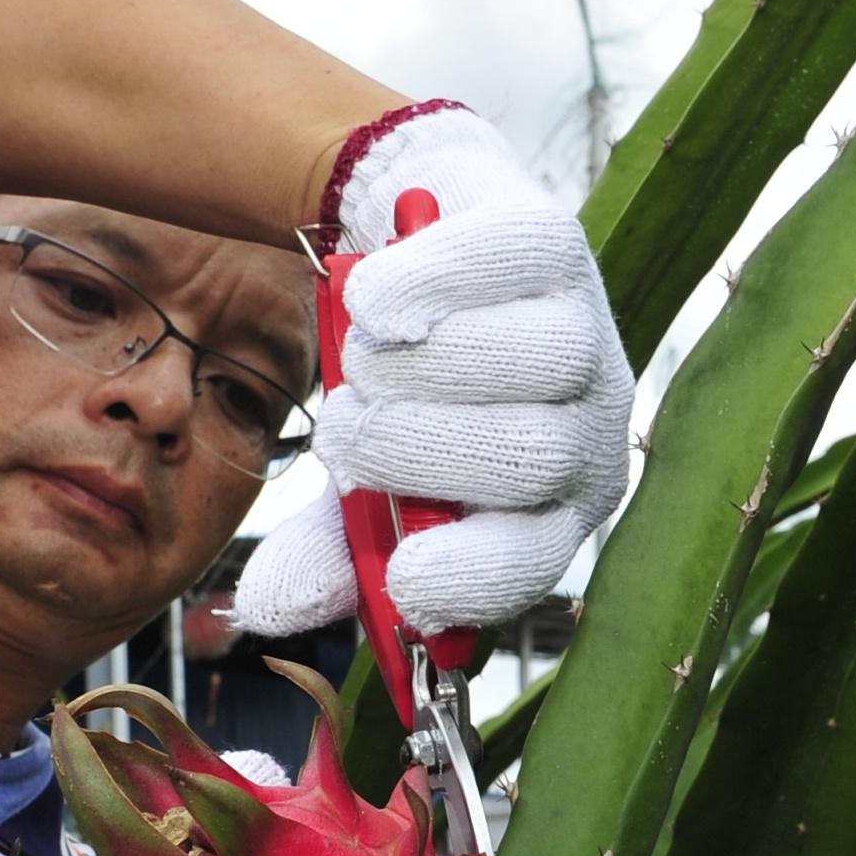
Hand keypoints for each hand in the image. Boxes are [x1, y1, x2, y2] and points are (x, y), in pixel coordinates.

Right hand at [232, 102, 632, 642]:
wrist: (394, 266)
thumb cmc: (396, 396)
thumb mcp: (359, 484)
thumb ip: (328, 550)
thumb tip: (270, 608)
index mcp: (546, 512)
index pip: (532, 562)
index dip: (471, 578)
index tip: (400, 576)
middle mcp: (585, 430)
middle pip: (529, 458)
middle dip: (411, 450)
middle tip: (346, 431)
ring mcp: (582, 333)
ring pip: (526, 361)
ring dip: (413, 366)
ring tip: (364, 359)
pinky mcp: (556, 247)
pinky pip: (504, 262)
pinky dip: (423, 281)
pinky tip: (374, 301)